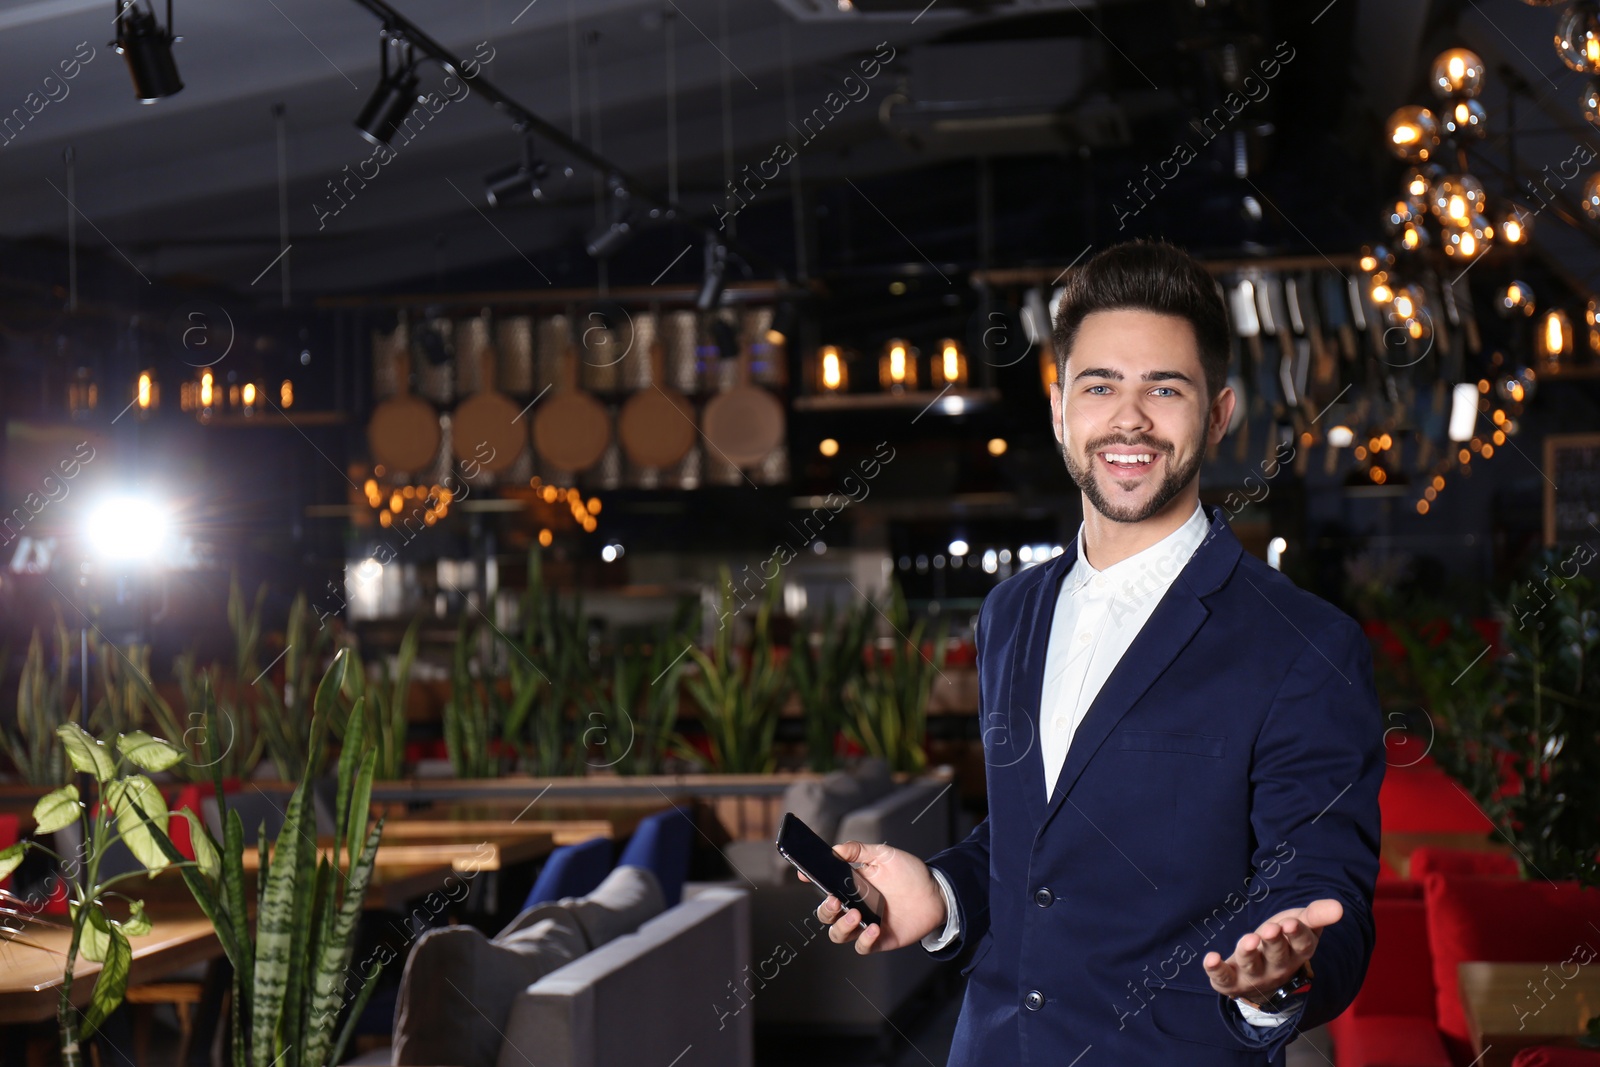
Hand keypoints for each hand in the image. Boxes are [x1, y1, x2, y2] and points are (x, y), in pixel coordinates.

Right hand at [801, 840, 946, 955]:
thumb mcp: (885, 856)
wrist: (937, 894)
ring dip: (842, 926)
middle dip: (825, 910)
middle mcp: (855, 906)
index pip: (824, 885)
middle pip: (826, 915)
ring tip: (856, 914)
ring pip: (838, 934)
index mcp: (851, 886)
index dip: (811, 881)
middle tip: (834, 900)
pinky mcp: (879, 940)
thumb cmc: (910, 874)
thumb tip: (836, 849)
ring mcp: (865, 924)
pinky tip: (874, 927)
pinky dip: (864, 939)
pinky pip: (862, 946)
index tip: (805, 875)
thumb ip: (859, 851)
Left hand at [1203, 899, 1342, 1005]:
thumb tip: (1339, 907)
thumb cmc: (1283, 940)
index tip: (1292, 923)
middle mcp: (1277, 967)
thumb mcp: (1301, 923)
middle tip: (1270, 929)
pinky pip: (1223, 979)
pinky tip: (1211, 957)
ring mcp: (1254, 976)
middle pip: (1277, 955)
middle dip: (1274, 942)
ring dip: (1248, 953)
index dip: (1297, 935)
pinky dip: (1216, 970)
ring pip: (1252, 966)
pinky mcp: (1231, 981)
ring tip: (1247, 939)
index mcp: (1297, 952)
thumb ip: (1317, 914)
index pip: (1302, 945)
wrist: (1262, 971)